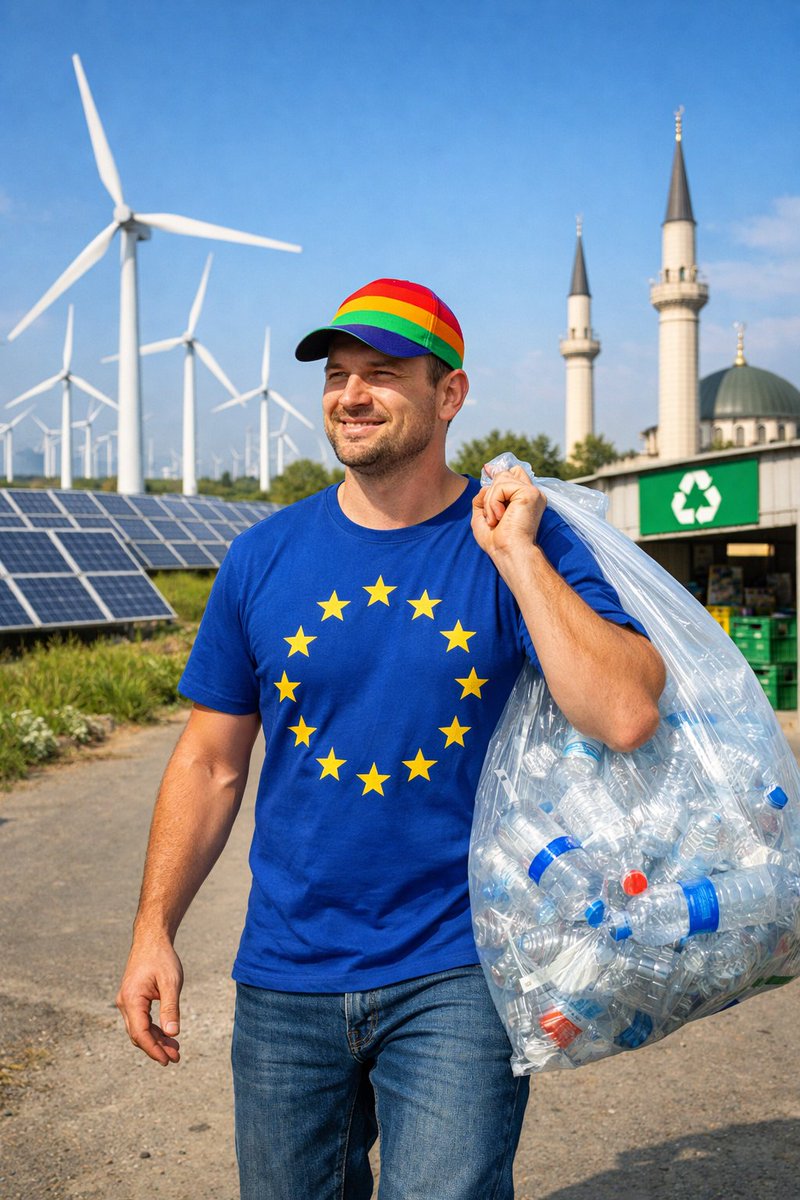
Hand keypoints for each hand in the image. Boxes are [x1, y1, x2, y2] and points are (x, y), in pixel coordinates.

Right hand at [116, 939, 183, 1065]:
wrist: (151, 939)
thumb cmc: (161, 958)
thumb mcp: (171, 982)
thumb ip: (170, 1008)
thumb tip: (173, 1034)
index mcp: (132, 1000)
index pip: (140, 1033)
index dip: (154, 1049)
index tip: (168, 1060)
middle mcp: (125, 1003)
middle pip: (138, 1034)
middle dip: (156, 1048)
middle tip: (175, 1058)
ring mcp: (127, 1001)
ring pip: (140, 1029)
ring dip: (156, 1040)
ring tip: (175, 1050)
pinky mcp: (133, 999)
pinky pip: (141, 1020)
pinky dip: (154, 1029)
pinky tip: (167, 1035)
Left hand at [471, 465, 545, 560]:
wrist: (508, 552)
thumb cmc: (497, 541)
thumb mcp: (484, 514)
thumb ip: (485, 494)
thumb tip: (488, 471)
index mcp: (524, 499)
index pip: (515, 474)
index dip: (499, 472)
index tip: (486, 469)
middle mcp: (532, 494)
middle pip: (504, 474)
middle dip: (490, 494)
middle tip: (492, 518)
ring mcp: (533, 493)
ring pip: (501, 479)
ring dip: (490, 501)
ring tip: (495, 520)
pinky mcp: (530, 494)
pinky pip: (502, 486)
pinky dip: (493, 502)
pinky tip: (499, 517)